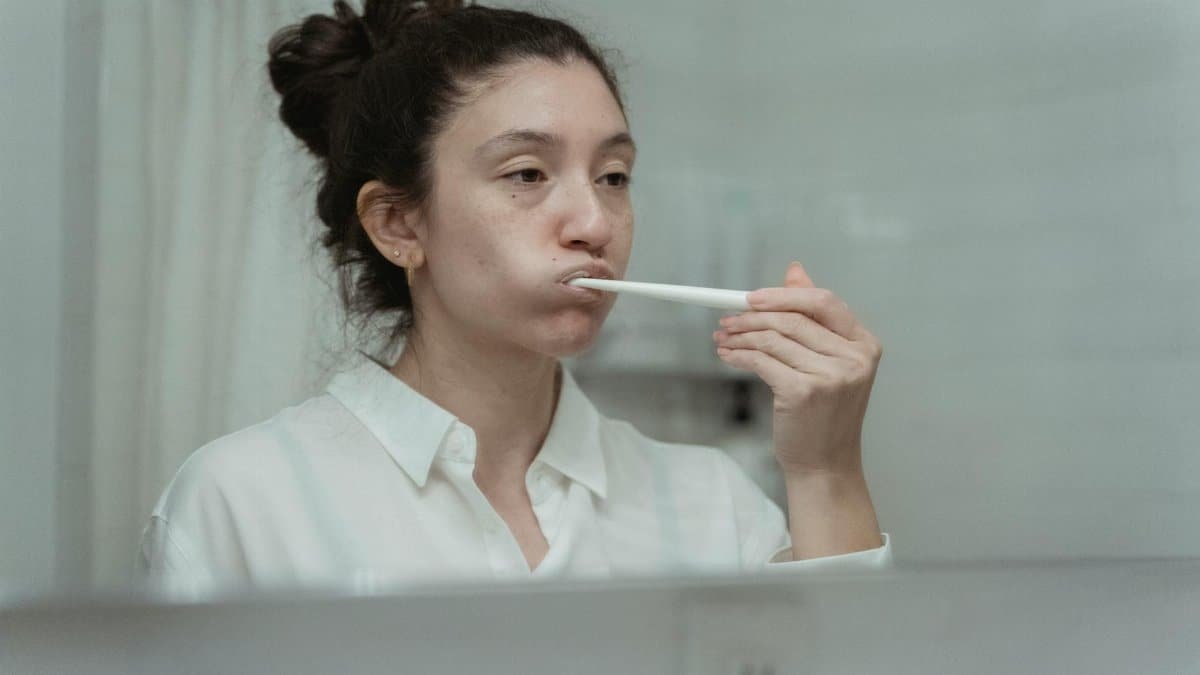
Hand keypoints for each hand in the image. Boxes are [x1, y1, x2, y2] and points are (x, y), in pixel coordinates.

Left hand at [713, 262, 882, 477]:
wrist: (825, 466)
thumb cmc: (824, 415)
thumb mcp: (828, 363)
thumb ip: (814, 318)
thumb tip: (795, 271)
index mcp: (864, 345)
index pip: (823, 301)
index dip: (784, 294)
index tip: (752, 297)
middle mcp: (853, 358)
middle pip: (793, 319)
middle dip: (753, 316)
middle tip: (727, 319)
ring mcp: (830, 376)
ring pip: (773, 338)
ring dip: (741, 335)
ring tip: (723, 337)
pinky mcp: (803, 392)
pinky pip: (761, 360)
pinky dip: (739, 355)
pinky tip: (727, 355)